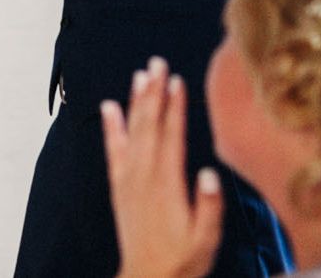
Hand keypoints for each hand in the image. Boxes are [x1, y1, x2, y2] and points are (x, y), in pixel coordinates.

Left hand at [102, 58, 222, 277]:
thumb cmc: (181, 262)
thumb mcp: (205, 241)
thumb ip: (209, 208)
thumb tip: (209, 173)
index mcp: (167, 183)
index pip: (172, 135)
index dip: (175, 106)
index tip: (177, 80)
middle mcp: (144, 174)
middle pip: (150, 124)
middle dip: (154, 91)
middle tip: (157, 62)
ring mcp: (129, 178)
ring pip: (132, 131)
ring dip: (136, 101)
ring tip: (139, 75)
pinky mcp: (119, 185)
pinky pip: (114, 149)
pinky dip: (111, 126)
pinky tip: (110, 107)